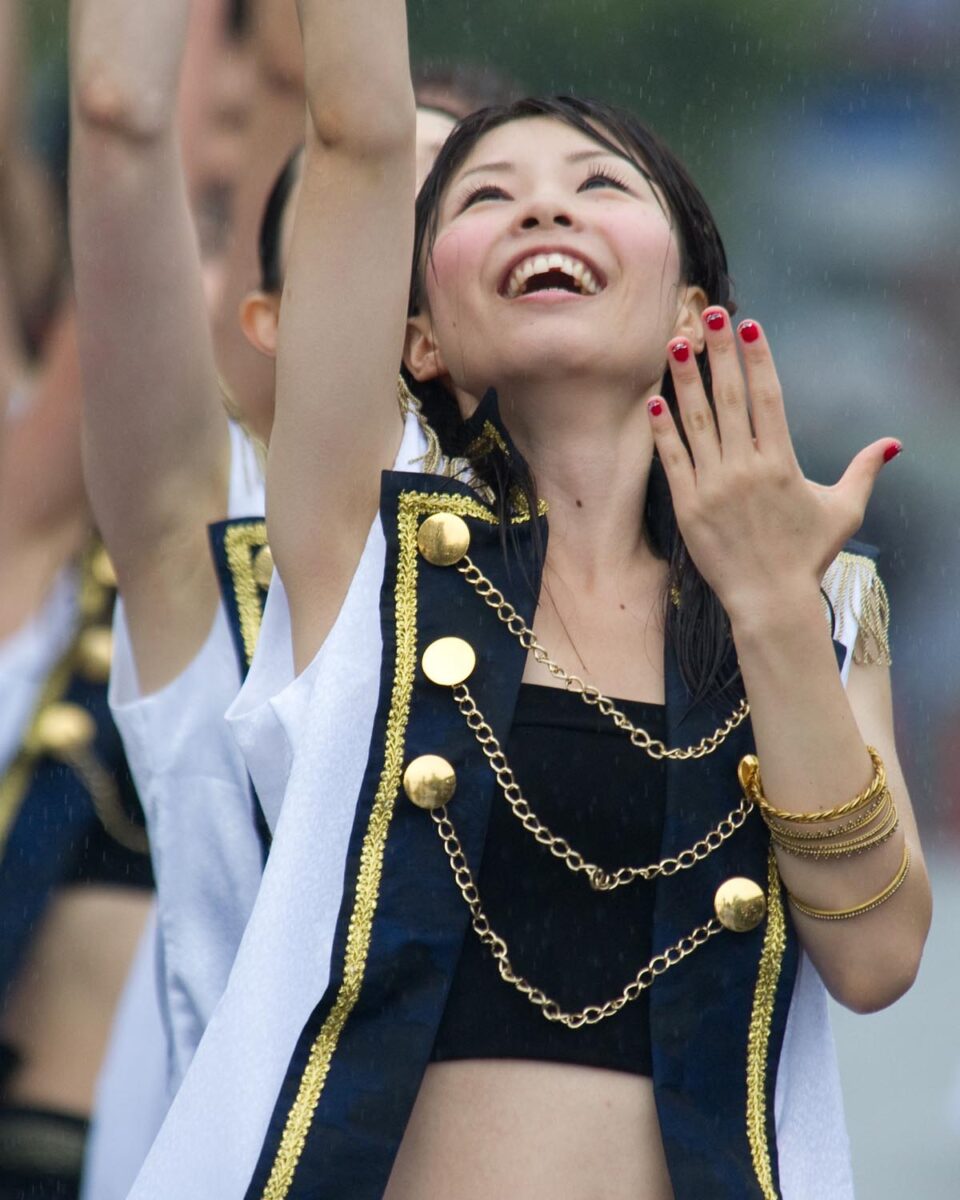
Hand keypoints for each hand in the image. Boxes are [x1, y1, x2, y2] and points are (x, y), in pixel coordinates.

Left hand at [646, 309, 900, 624]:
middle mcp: (746, 468)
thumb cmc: (807, 556)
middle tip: (710, 315)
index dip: (757, 358)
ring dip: (684, 380)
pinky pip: (672, 460)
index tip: (748, 325)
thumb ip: (864, 470)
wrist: (770, 600)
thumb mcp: (844, 511)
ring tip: (675, 344)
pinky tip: (655, 401)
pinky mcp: (688, 506)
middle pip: (730, 397)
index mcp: (781, 462)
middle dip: (720, 352)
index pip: (767, 397)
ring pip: (696, 422)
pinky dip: (663, 430)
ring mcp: (714, 486)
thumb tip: (893, 444)